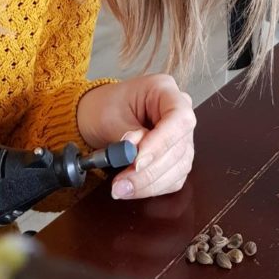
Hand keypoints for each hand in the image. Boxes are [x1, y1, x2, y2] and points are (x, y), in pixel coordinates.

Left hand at [77, 75, 195, 200]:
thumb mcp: (109, 116)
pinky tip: (131, 188)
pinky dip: (152, 187)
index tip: (137, 161)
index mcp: (165, 90)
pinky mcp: (176, 157)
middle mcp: (180, 111)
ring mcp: (181, 136)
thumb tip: (136, 153)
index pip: (179, 118)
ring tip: (120, 188)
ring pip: (178, 167)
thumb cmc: (104, 107)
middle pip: (179, 146)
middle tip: (121, 183)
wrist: (98, 115)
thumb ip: (126, 135)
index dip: (161, 143)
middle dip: (149, 170)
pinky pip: (173, 178)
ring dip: (149, 183)